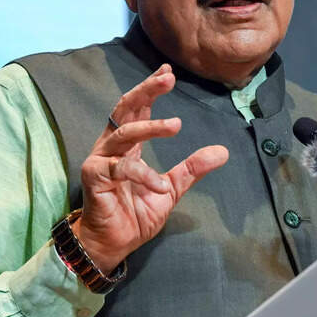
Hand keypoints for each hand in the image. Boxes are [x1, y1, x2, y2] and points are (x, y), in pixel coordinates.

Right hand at [72, 64, 228, 273]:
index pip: (139, 109)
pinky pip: (122, 169)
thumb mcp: (171, 188)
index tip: (168, 72)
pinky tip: (160, 186)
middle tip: (168, 79)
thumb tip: (222, 151)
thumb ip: (192, 168)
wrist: (114, 243)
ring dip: (151, 127)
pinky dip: (144, 175)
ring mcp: (101, 160)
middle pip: (126, 109)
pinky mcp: (95, 177)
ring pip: (124, 133)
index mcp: (128, 145)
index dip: (151, 89)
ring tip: (176, 125)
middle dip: (146, 91)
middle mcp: (112, 146)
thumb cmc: (135, 214)